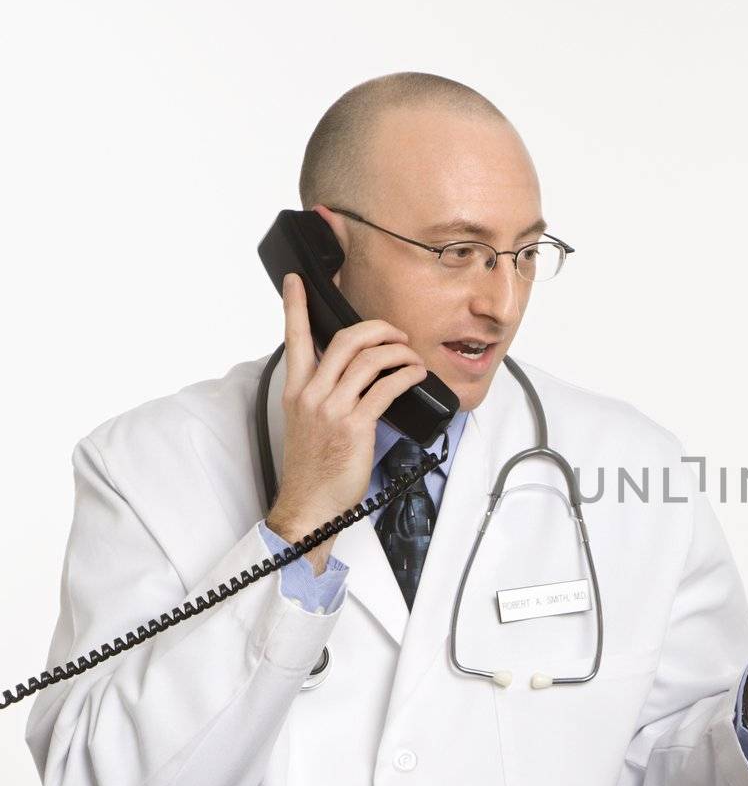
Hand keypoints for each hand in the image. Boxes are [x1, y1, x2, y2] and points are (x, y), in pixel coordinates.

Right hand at [264, 272, 429, 572]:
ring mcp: (332, 408)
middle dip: (377, 328)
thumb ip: (323, 393)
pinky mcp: (355, 426)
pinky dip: (406, 375)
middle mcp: (311, 393)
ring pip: (369, 359)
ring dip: (398, 351)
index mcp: (296, 389)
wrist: (311, 505)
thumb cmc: (313, 467)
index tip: (296, 281)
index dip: (295, 306)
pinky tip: (415, 375)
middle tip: (396, 333)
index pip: (294, 338)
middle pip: (345, 340)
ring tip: (412, 357)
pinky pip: (386, 387)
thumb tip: (354, 375)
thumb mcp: (308, 422)